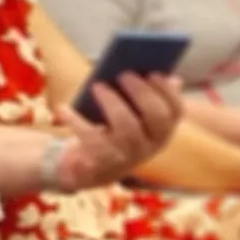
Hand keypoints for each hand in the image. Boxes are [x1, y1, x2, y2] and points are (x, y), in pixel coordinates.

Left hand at [60, 75, 183, 187]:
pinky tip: (64, 108)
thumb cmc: (110, 130)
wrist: (88, 168)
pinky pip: (92, 141)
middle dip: (142, 93)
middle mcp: (151, 145)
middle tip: (123, 73)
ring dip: (112, 103)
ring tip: (97, 85)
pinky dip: (77, 122)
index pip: (175, 110)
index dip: (168, 91)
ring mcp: (129, 157)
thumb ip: (139, 94)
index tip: (153, 72)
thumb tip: (159, 71)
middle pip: (156, 117)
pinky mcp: (103, 164)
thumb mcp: (126, 114)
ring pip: (128, 129)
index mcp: (162, 130)